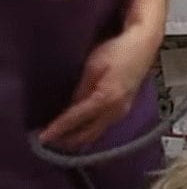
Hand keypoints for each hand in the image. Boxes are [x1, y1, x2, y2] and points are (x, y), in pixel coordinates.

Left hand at [39, 0, 165, 150]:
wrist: (144, 45)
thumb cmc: (120, 50)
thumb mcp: (93, 66)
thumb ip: (81, 89)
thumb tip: (70, 106)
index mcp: (107, 99)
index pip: (75, 120)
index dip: (57, 129)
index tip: (41, 137)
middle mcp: (116, 111)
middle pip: (87, 134)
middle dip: (66, 140)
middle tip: (46, 143)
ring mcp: (122, 111)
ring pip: (96, 134)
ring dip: (77, 138)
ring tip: (59, 139)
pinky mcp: (124, 108)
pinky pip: (103, 127)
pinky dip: (88, 131)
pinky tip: (79, 130)